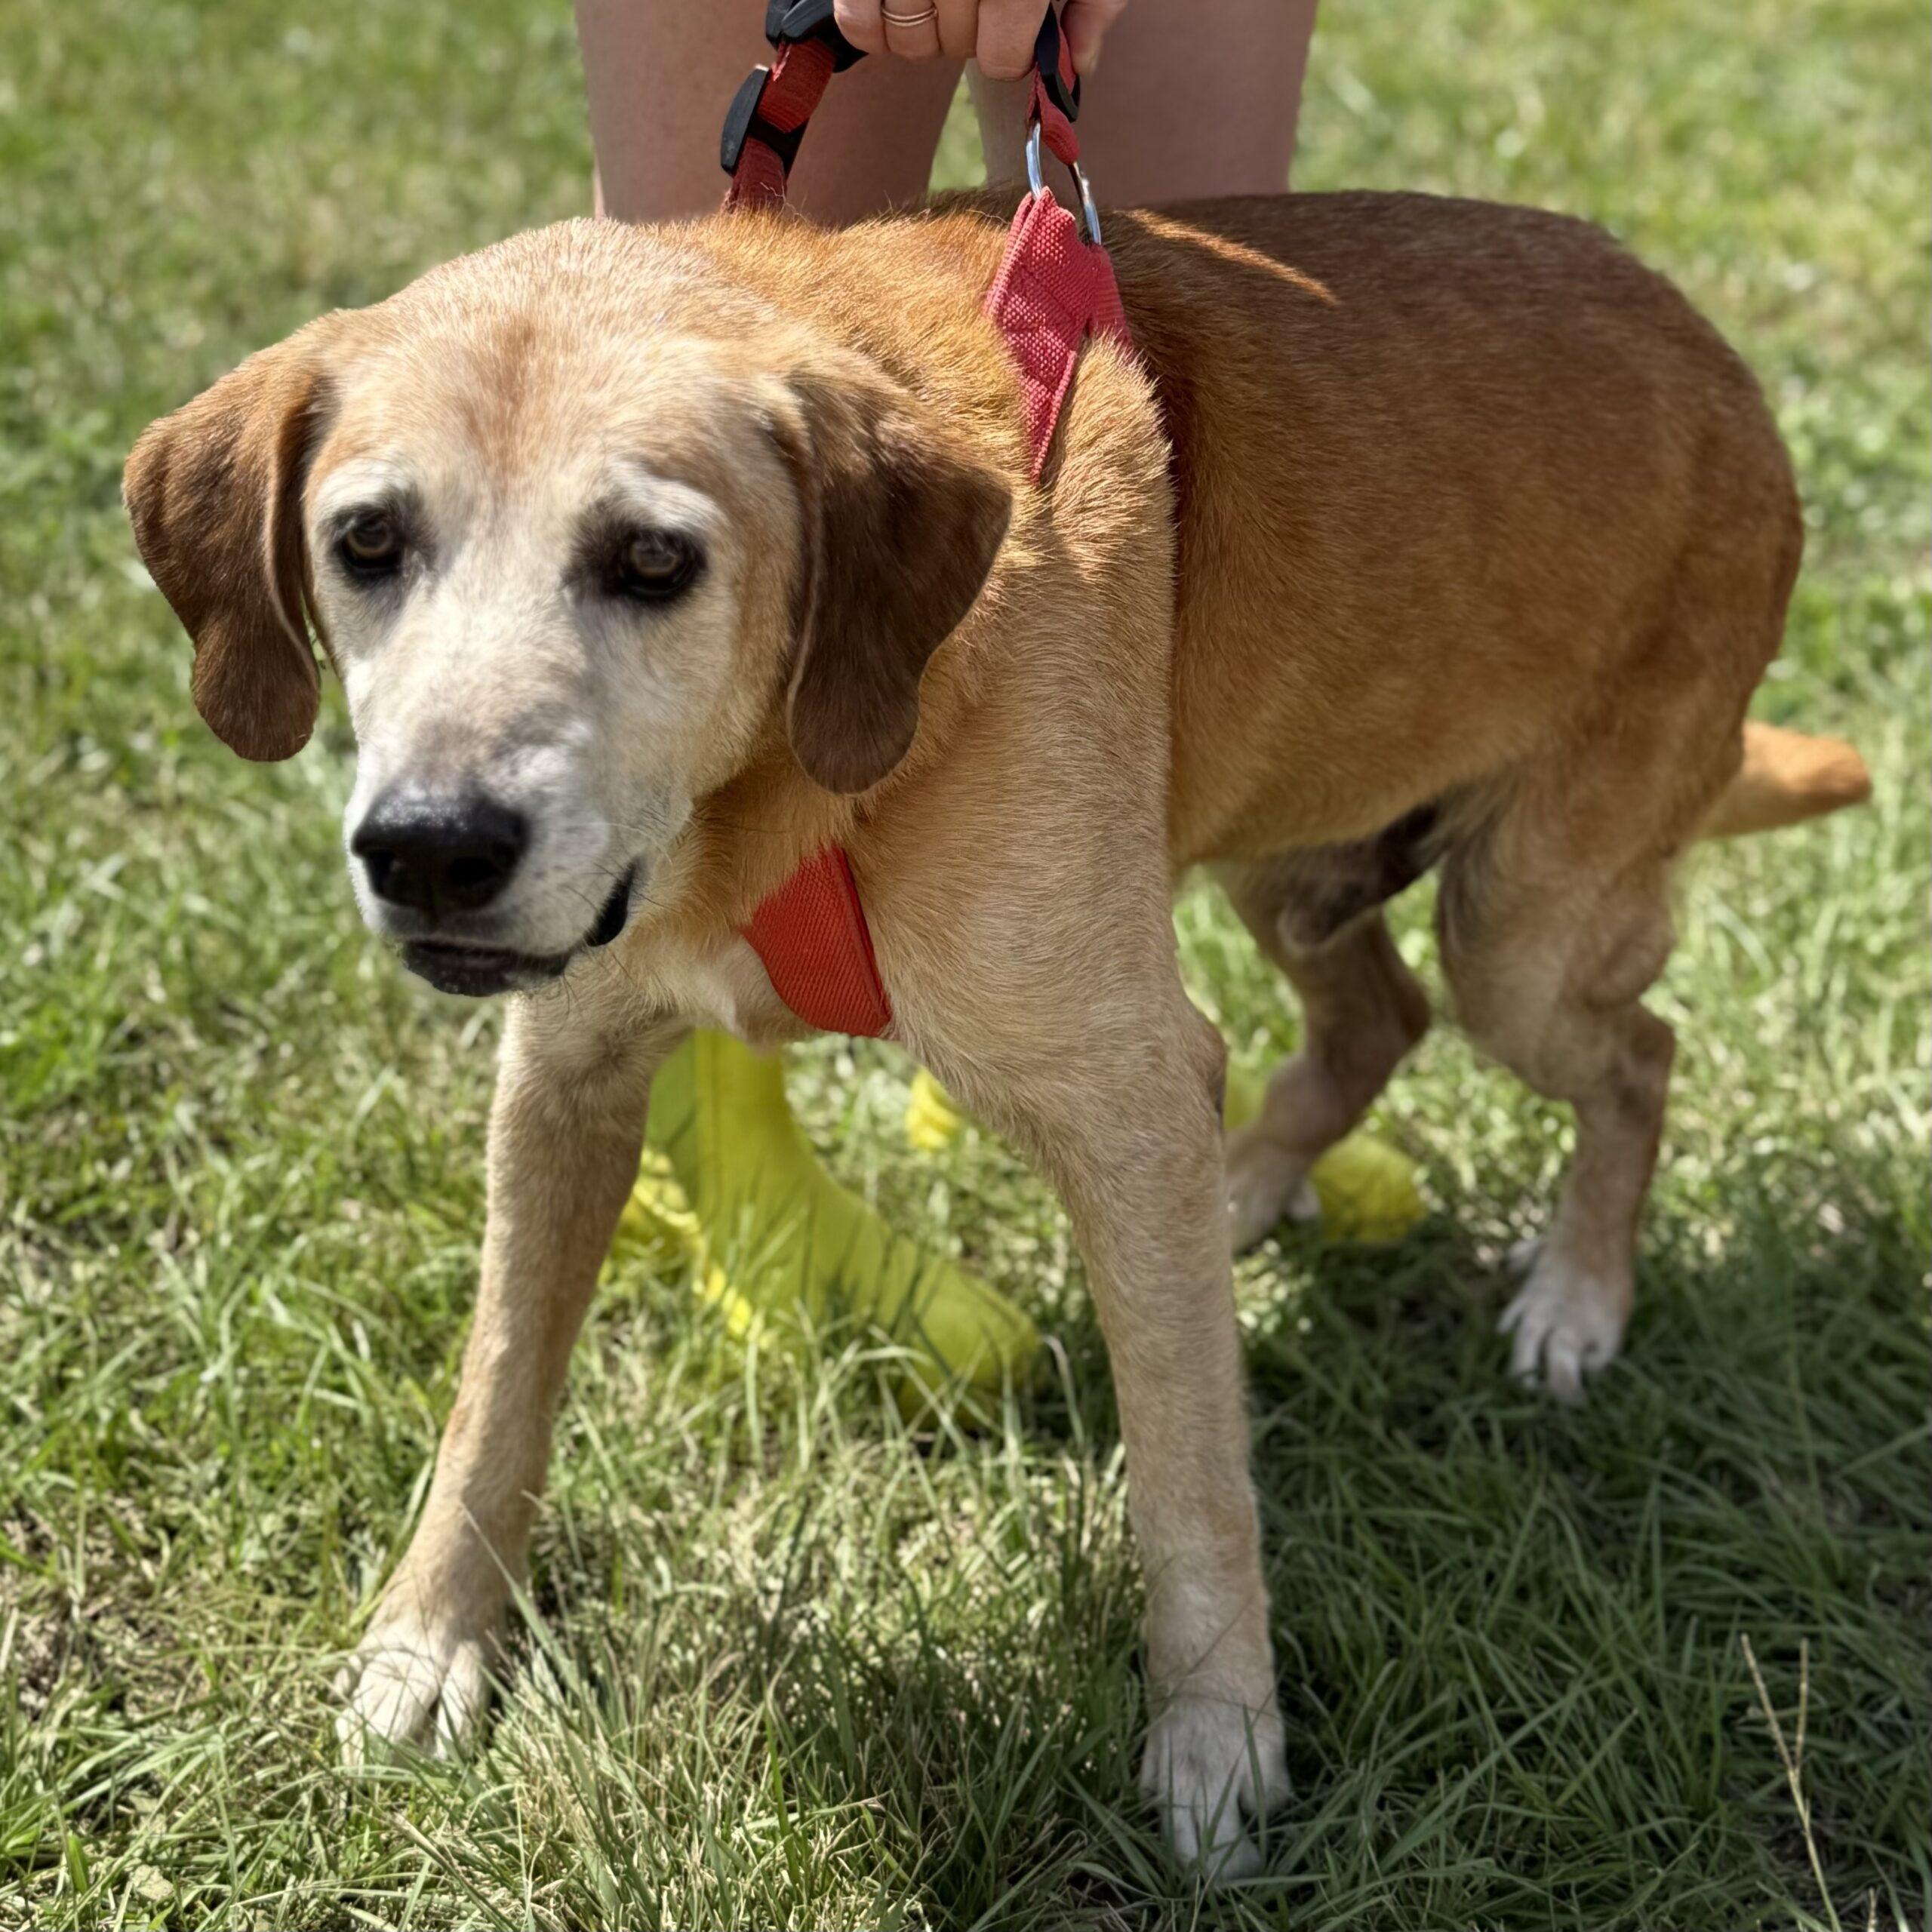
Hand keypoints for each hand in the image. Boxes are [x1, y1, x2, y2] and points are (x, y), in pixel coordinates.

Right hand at [833, 0, 1126, 80]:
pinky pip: (858, 17)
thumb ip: (1093, 2)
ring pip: (907, 38)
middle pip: (956, 45)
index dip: (1008, 55)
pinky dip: (871, 26)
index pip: (1003, 56)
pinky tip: (892, 5)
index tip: (1011, 32)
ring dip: (922, 31)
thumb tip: (1077, 63)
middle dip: (967, 34)